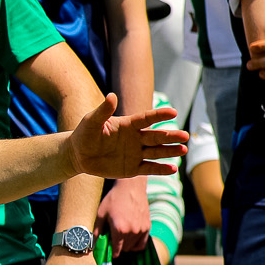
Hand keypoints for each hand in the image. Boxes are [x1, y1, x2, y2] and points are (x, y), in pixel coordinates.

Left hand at [63, 95, 187, 179]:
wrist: (79, 155)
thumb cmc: (85, 134)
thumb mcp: (92, 121)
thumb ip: (103, 111)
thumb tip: (112, 95)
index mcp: (128, 124)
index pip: (147, 118)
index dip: (159, 115)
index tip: (173, 112)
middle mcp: (136, 138)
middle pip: (156, 136)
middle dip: (171, 136)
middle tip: (185, 136)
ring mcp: (136, 153)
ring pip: (156, 152)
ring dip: (170, 151)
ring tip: (183, 150)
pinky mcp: (133, 168)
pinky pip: (149, 168)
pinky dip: (161, 169)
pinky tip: (173, 168)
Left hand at [97, 178, 150, 257]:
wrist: (131, 187)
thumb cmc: (114, 198)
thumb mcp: (101, 213)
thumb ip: (97, 230)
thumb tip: (93, 244)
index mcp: (119, 229)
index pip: (117, 250)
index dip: (112, 253)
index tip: (110, 253)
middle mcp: (132, 231)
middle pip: (125, 249)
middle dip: (118, 247)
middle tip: (114, 239)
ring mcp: (141, 229)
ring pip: (133, 247)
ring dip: (127, 244)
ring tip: (121, 235)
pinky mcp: (147, 226)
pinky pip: (142, 243)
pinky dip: (136, 244)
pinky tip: (131, 240)